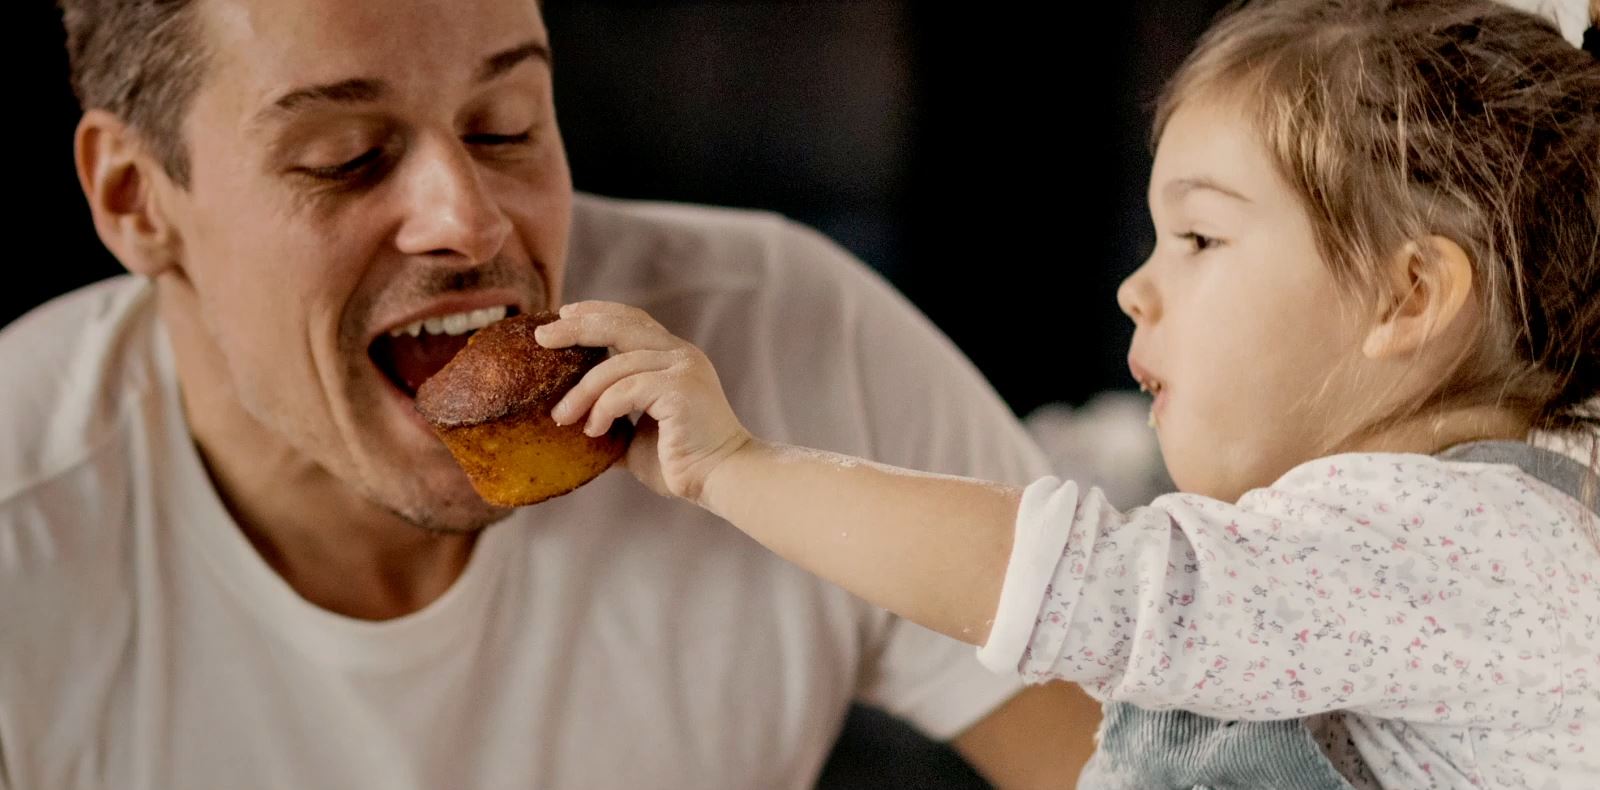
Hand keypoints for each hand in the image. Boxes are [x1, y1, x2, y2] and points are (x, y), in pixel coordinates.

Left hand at [535, 301, 752, 503]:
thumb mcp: (637, 437)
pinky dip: (602, 408)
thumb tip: (574, 428)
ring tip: (561, 417)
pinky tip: (593, 430)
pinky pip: (626, 389)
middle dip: (577, 327)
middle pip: (620, 324)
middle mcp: (680, 355)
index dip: (596, 312)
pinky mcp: (681, 389)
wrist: (721, 480)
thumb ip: (612, 422)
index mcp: (673, 358)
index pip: (631, 319)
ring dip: (581, 391)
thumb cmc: (683, 464)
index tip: (563, 316)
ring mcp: (683, 369)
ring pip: (615, 365)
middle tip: (542, 337)